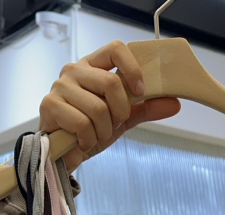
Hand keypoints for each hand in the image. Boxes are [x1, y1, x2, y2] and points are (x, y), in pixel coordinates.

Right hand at [39, 40, 180, 171]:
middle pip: (111, 83)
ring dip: (104, 131)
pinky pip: (82, 123)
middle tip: (114, 123)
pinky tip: (83, 141)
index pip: (115, 49)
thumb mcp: (121, 118)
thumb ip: (145, 108)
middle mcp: (75, 71)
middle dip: (120, 111)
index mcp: (93, 66)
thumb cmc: (89, 129)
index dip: (132, 69)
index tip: (141, 91)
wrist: (64, 154)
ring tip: (96, 135)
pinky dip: (88, 139)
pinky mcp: (50, 105)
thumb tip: (174, 103)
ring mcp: (60, 87)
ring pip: (98, 108)